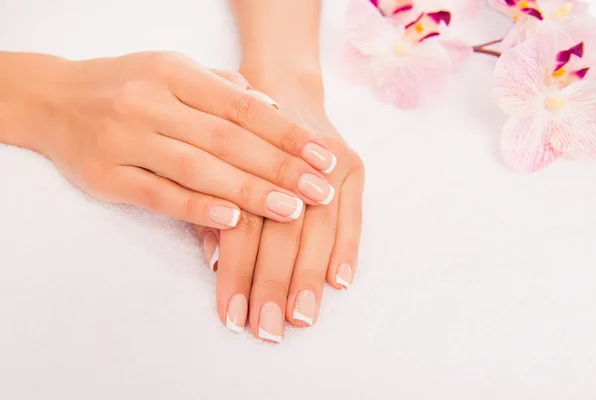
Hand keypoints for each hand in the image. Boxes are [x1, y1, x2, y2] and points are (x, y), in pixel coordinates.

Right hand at [0, 52, 337, 226]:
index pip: (243, 107)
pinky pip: (158, 194)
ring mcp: (126, 139)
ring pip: (197, 168)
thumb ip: (222, 88)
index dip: (287, 134)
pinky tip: (232, 219)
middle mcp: (150, 102)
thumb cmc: (127, 86)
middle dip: (279, 168)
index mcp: (173, 72)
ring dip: (248, 191)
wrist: (53, 100)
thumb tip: (272, 108)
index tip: (323, 158)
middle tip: (320, 191)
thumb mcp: (173, 71)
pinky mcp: (107, 175)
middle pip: (227, 140)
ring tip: (291, 210)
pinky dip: (196, 208)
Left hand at [196, 72, 364, 341]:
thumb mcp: (218, 167)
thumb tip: (214, 259)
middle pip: (282, 229)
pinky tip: (340, 282)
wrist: (283, 88)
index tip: (233, 316)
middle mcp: (292, 160)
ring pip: (318, 226)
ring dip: (309, 276)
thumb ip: (214, 209)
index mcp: (248, 160)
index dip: (238, 273)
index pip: (243, 225)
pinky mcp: (354, 165)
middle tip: (268, 329)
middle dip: (273, 283)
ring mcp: (329, 161)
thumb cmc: (242, 138)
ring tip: (301, 317)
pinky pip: (354, 213)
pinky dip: (348, 248)